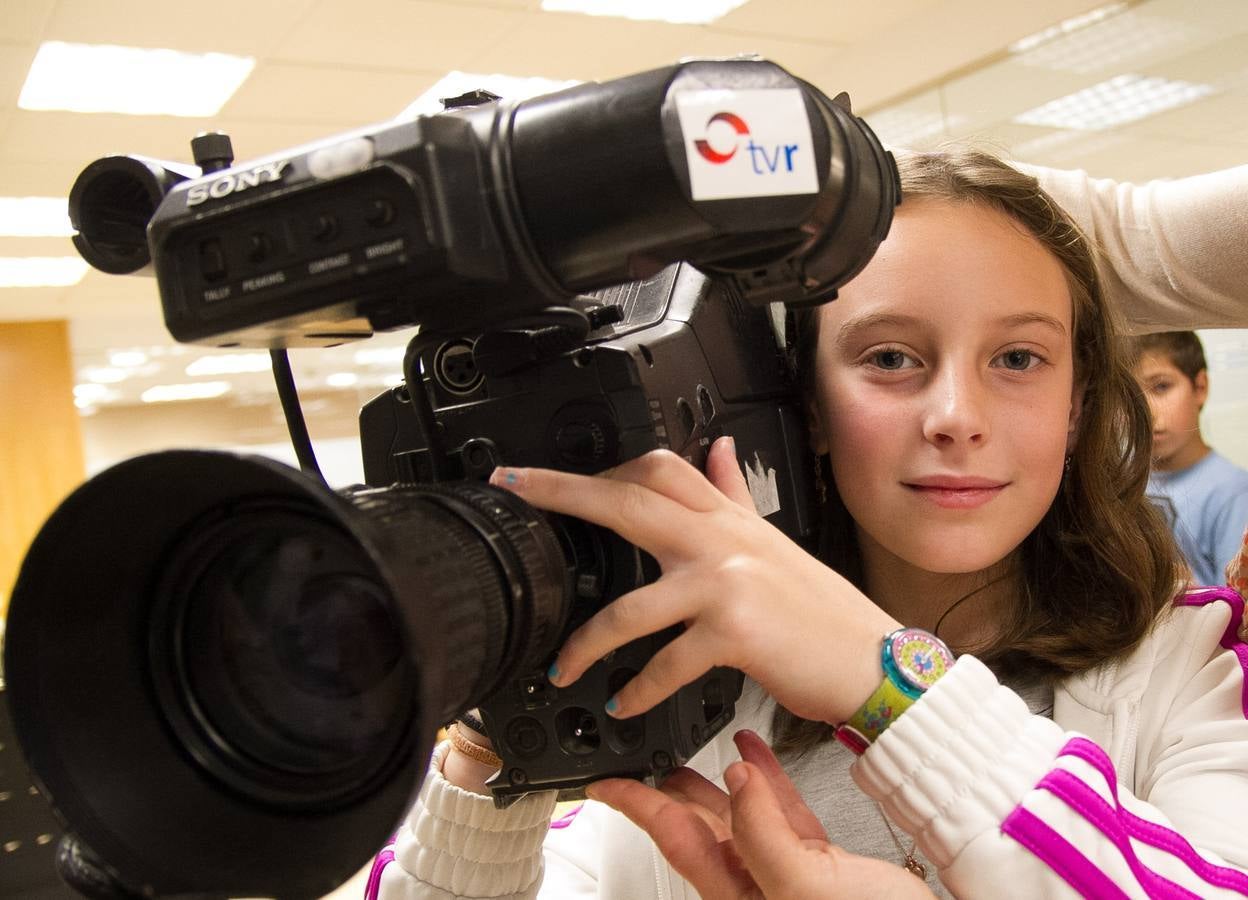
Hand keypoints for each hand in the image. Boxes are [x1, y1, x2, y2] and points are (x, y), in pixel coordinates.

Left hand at [488, 437, 899, 724]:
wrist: (871, 659)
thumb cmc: (819, 608)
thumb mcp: (772, 540)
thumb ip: (734, 494)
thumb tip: (716, 447)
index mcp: (726, 518)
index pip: (657, 468)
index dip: (598, 465)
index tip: (548, 469)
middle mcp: (722, 540)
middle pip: (629, 501)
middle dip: (563, 493)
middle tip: (514, 488)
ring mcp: (727, 582)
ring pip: (630, 603)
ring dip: (585, 642)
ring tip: (563, 665)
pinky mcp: (734, 632)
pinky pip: (665, 662)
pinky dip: (638, 688)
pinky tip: (623, 701)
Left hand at [587, 730, 936, 899]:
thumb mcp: (808, 888)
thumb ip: (764, 834)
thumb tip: (733, 779)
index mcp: (739, 893)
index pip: (672, 837)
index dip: (634, 804)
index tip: (601, 779)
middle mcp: (755, 882)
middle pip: (697, 824)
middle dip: (668, 784)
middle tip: (644, 745)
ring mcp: (787, 872)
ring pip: (738, 814)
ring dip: (716, 776)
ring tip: (695, 740)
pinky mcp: (821, 863)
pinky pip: (782, 813)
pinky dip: (767, 779)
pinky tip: (757, 751)